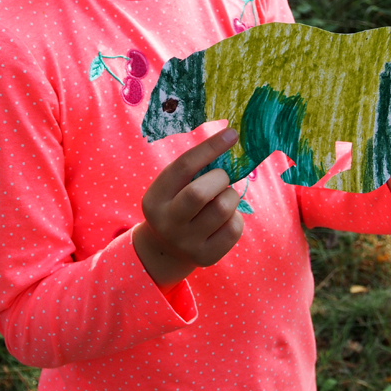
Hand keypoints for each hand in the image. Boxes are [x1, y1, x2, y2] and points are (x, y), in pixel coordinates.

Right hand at [133, 127, 243, 289]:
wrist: (166, 250)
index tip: (231, 134)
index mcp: (155, 198)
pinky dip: (235, 217)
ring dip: (230, 196)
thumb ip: (194, 170)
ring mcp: (186, 243)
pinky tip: (224, 218)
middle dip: (220, 178)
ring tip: (223, 198)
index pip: (183, 166)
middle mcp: (167, 222)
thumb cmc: (176, 205)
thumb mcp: (173, 187)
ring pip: (223, 209)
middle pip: (200, 193)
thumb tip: (230, 141)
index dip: (210, 147)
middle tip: (221, 179)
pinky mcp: (206, 257)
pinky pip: (234, 228)